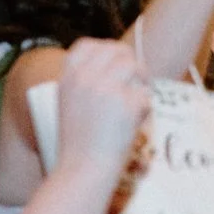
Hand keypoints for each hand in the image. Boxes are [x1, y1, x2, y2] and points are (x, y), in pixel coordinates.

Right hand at [54, 37, 150, 173]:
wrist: (84, 168)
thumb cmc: (79, 143)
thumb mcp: (70, 105)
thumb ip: (85, 83)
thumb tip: (116, 65)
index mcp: (68, 77)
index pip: (87, 45)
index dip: (106, 49)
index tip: (116, 61)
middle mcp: (85, 77)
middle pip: (117, 51)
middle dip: (132, 63)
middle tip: (138, 81)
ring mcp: (106, 88)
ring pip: (135, 66)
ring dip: (143, 80)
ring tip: (139, 99)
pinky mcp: (126, 103)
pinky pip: (145, 95)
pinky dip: (144, 108)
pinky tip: (135, 122)